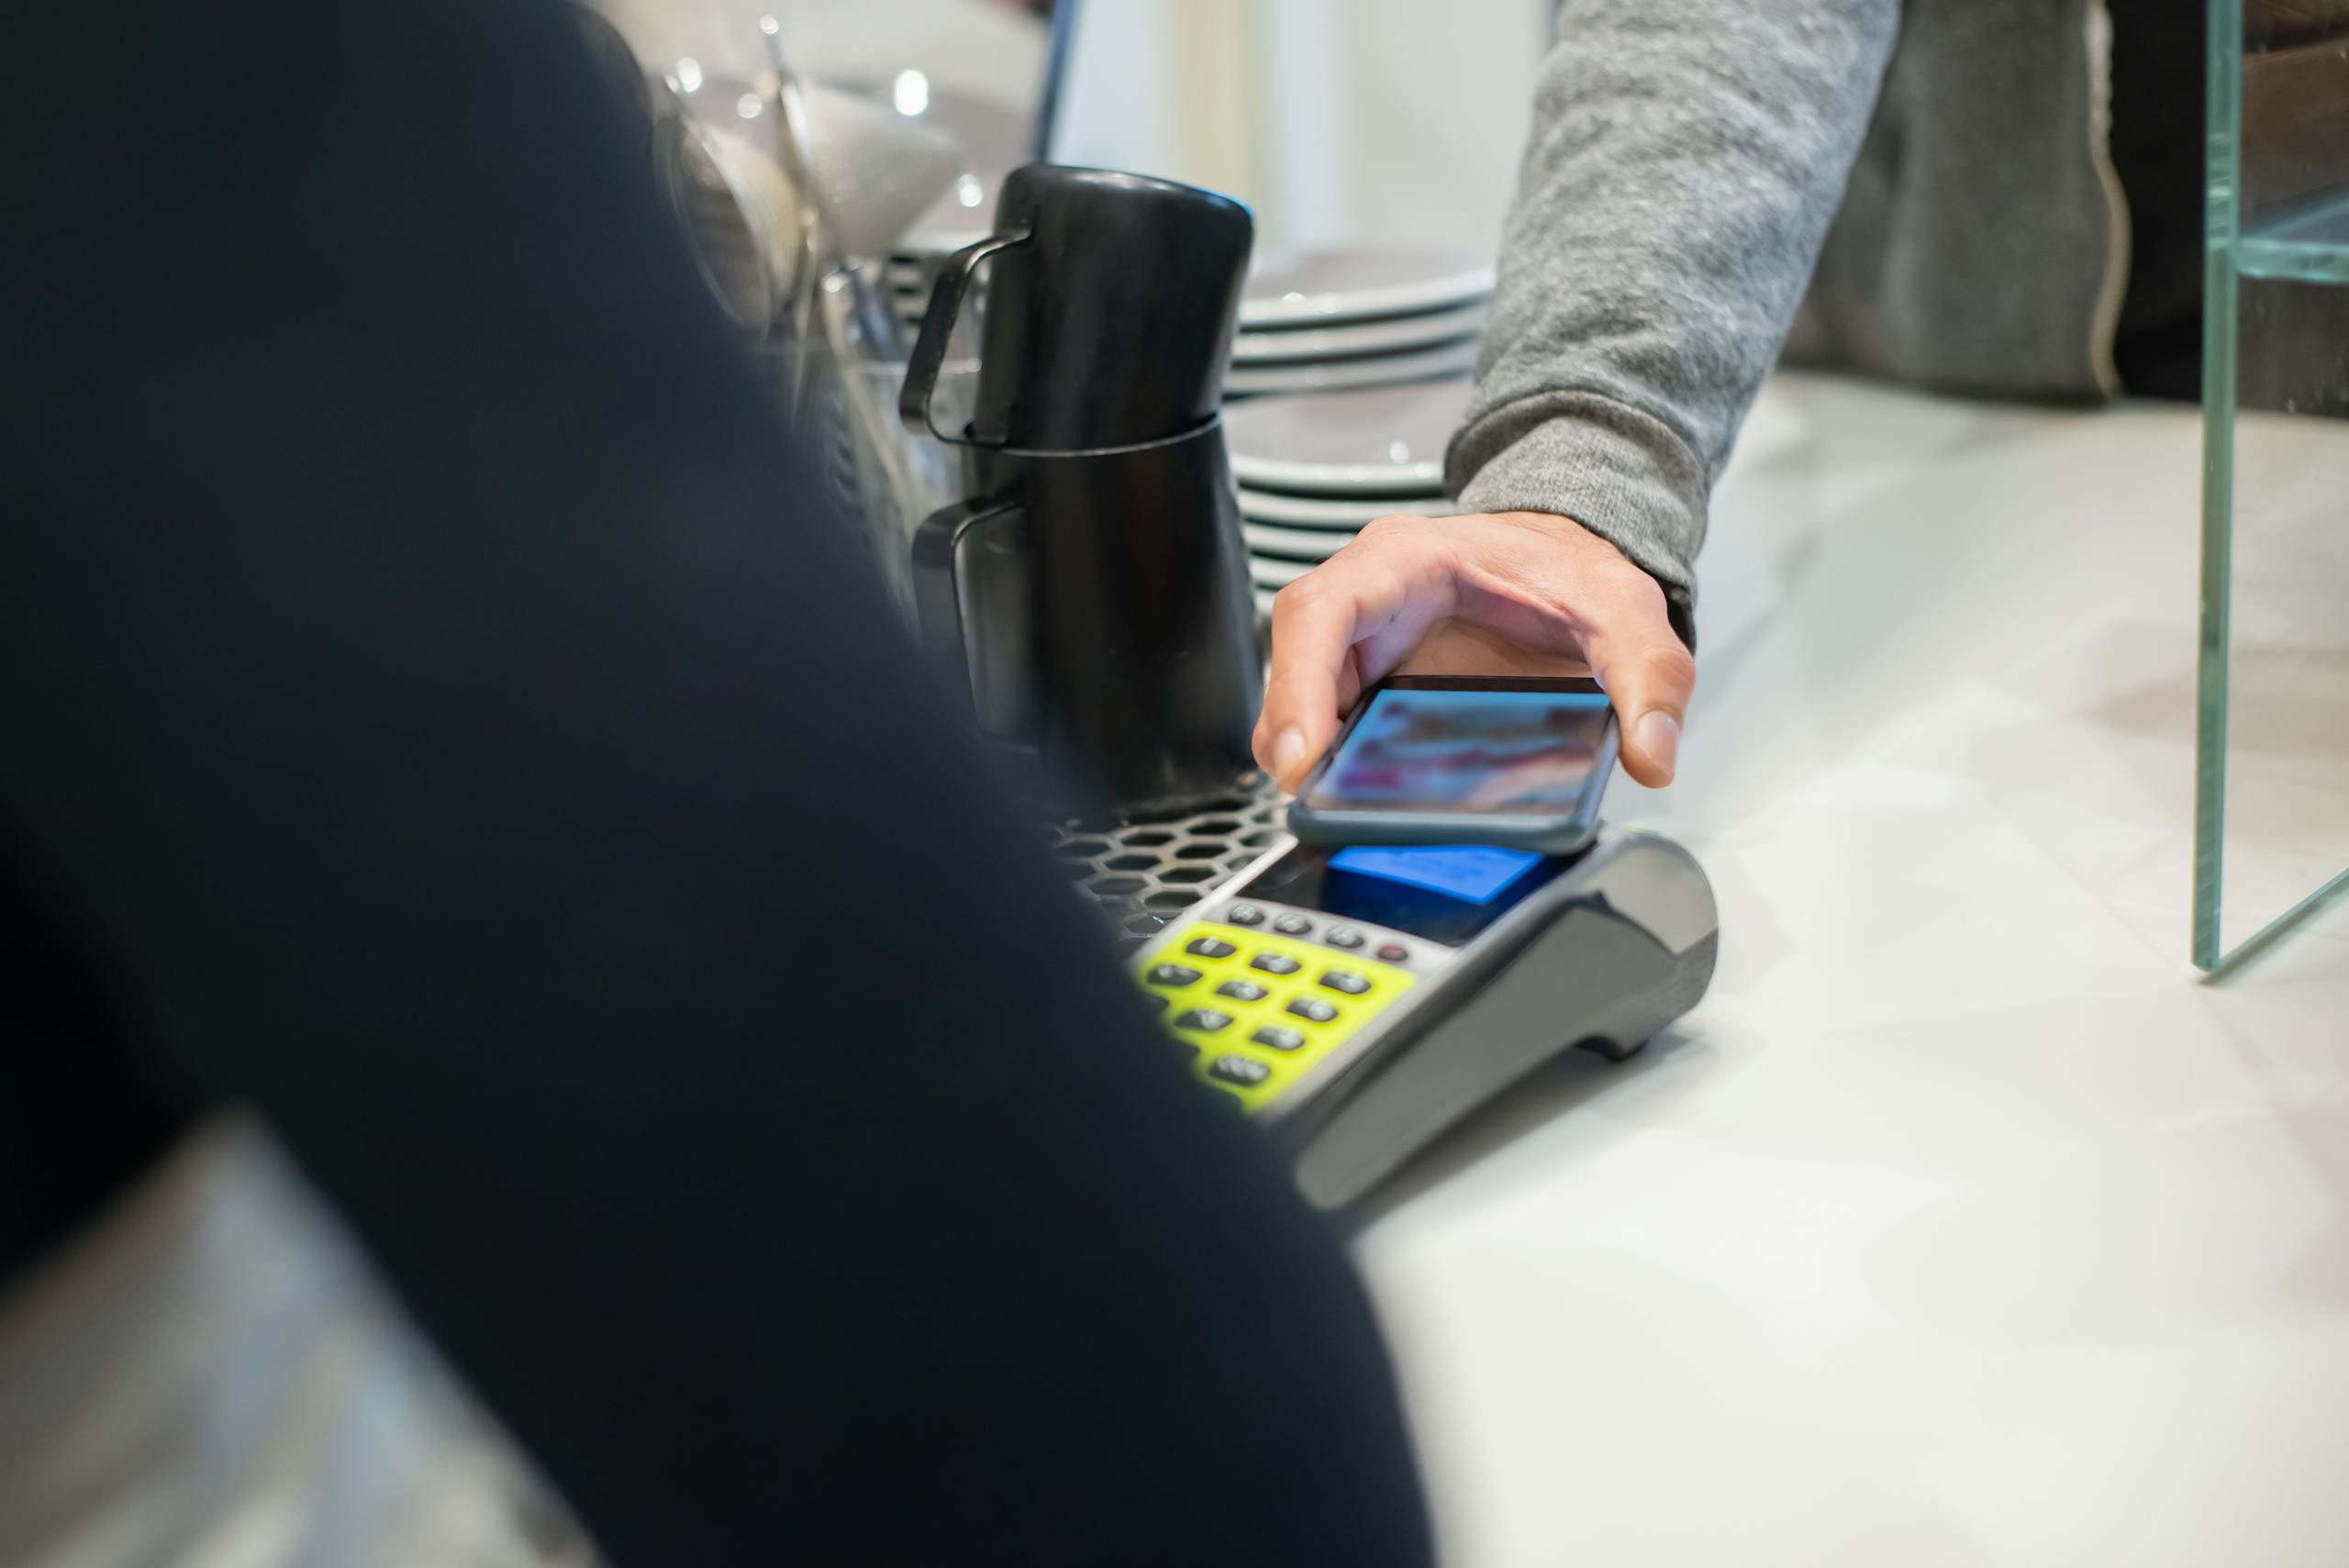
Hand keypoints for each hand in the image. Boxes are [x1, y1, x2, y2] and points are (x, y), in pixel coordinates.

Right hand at [1252, 510, 1695, 791]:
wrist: (1563, 560)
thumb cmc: (1568, 572)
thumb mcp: (1625, 611)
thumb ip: (1649, 678)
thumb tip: (1651, 754)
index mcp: (1408, 560)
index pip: (1324, 609)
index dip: (1300, 682)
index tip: (1303, 750)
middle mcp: (1368, 595)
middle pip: (1295, 658)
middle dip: (1290, 730)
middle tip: (1309, 798)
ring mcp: (1360, 641)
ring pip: (1300, 697)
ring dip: (1306, 754)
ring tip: (1331, 808)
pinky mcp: (1367, 680)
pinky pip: (1328, 722)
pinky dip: (1332, 763)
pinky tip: (1356, 797)